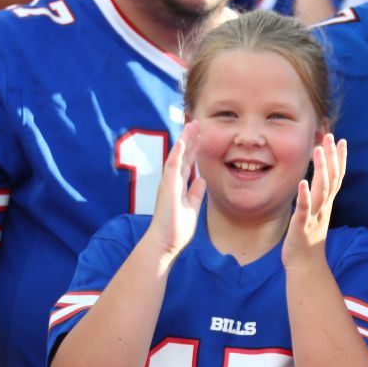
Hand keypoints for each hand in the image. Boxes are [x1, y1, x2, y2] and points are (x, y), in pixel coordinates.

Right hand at [143, 122, 205, 258]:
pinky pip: (172, 167)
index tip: (201, 136)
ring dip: (185, 140)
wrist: (165, 244)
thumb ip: (195, 193)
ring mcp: (169, 183)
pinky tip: (182, 141)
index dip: (194, 149)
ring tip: (192, 125)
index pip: (188, 163)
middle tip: (197, 123)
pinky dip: (177, 153)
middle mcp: (173, 182)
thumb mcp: (192, 208)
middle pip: (183, 155)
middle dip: (191, 139)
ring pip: (177, 156)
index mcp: (179, 186)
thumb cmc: (176, 230)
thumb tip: (202, 180)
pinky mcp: (167, 188)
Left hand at [282, 134, 344, 269]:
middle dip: (332, 157)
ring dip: (321, 170)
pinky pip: (305, 209)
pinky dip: (305, 195)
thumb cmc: (307, 238)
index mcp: (326, 204)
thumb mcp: (316, 214)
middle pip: (332, 179)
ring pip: (321, 190)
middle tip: (330, 137)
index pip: (337, 177)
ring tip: (319, 151)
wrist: (305, 265)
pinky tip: (302, 182)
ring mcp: (314, 216)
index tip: (342, 140)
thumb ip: (318, 197)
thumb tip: (317, 181)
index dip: (340, 159)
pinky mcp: (302, 226)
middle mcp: (324, 207)